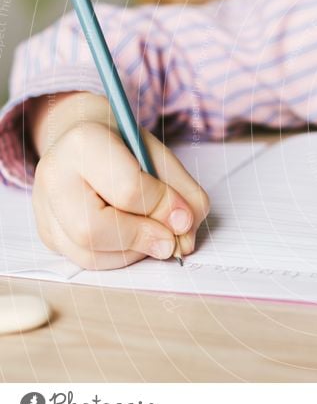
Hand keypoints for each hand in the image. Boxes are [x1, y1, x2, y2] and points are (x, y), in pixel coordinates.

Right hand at [29, 95, 209, 269]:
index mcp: (84, 142)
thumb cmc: (127, 149)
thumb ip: (182, 194)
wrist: (87, 144)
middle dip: (141, 238)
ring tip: (153, 233)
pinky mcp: (48, 233)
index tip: (184, 215)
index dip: (162, 207)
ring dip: (133, 252)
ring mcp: (44, 208)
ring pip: (88, 253)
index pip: (127, 189)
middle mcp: (54, 176)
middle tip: (171, 241)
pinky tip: (134, 238)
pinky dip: (120, 256)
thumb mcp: (163, 159)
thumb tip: (183, 238)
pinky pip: (87, 261)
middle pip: (92, 230)